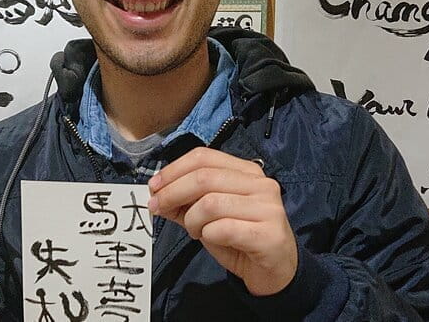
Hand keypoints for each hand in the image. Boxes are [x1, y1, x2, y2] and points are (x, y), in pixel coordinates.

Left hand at [147, 147, 297, 295]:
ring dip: (192, 220)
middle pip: (204, 178)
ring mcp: (267, 208)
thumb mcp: (207, 216)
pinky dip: (208, 235)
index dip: (174, 170)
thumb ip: (184, 202)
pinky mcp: (268, 234)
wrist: (275, 271)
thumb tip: (155, 194)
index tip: (154, 186)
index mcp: (246, 172)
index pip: (204, 157)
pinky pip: (222, 229)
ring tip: (195, 231)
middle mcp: (261, 184)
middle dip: (172, 193)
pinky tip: (211, 240)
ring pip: (210, 203)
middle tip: (157, 208)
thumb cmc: (240, 239)